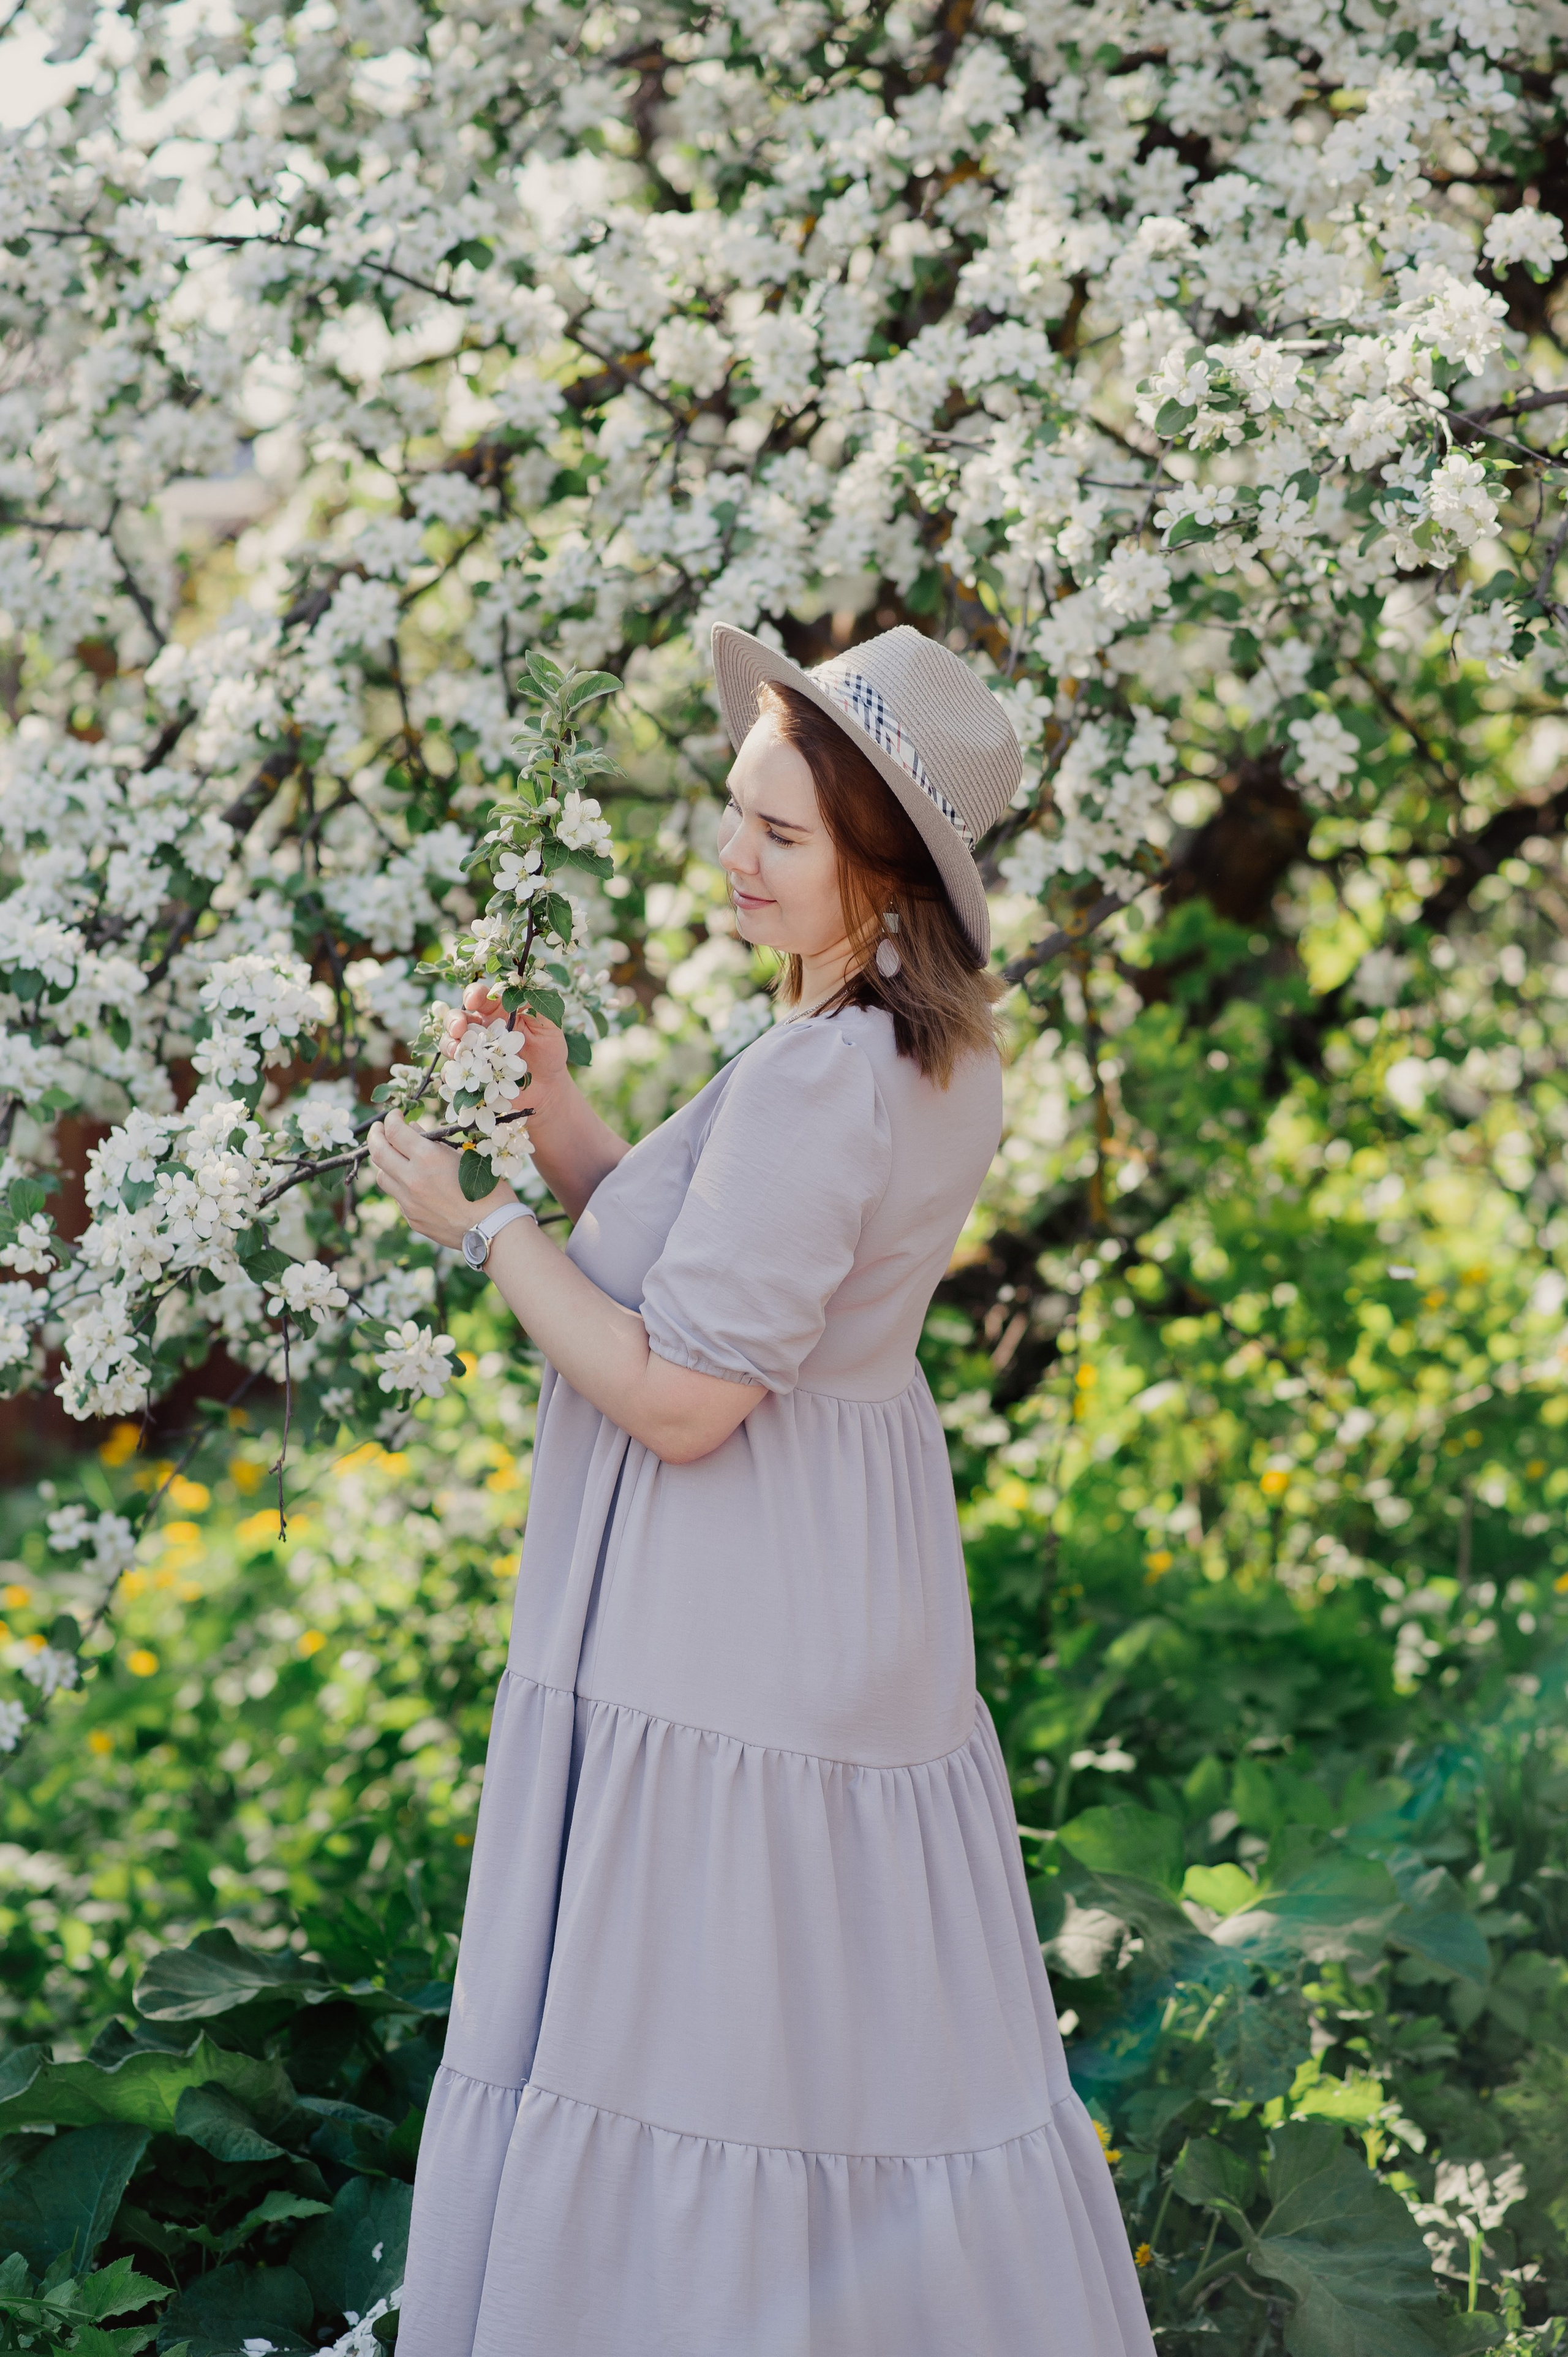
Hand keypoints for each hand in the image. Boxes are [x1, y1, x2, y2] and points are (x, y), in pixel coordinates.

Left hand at [366, 1108, 513, 1248]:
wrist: (493, 1228)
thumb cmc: (488, 1188)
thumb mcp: (465, 1157)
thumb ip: (435, 1144)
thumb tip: (414, 1131)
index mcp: (428, 1158)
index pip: (395, 1131)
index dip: (391, 1119)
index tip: (395, 1116)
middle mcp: (412, 1179)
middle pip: (378, 1152)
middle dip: (376, 1136)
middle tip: (379, 1129)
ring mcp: (409, 1201)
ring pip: (382, 1176)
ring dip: (385, 1163)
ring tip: (394, 1157)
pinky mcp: (412, 1218)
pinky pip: (397, 1197)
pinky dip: (400, 1185)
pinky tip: (414, 1183)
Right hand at [445, 986, 571, 1112]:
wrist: (548, 1086)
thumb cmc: (549, 1051)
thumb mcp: (550, 1026)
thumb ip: (537, 1007)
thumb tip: (523, 987)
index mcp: (498, 1011)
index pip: (480, 997)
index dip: (473, 994)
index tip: (473, 1000)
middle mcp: (482, 1029)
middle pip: (458, 1017)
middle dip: (454, 1020)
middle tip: (458, 1028)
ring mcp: (475, 1051)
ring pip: (451, 1041)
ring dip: (449, 1043)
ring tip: (457, 1051)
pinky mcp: (473, 1072)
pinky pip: (455, 1069)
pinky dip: (451, 1070)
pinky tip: (456, 1072)